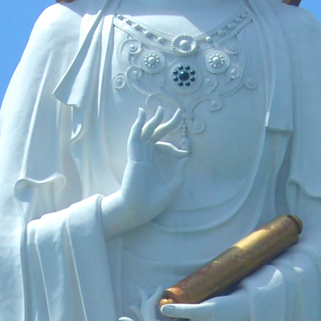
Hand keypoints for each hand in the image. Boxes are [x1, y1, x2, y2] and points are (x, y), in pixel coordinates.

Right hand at [102, 106, 188, 236]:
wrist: (139, 211)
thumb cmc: (152, 203)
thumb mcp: (172, 187)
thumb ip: (179, 172)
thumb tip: (187, 156)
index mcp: (152, 165)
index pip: (163, 147)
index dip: (176, 147)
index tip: (187, 149)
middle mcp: (145, 159)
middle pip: (156, 136)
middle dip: (167, 124)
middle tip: (179, 114)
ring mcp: (139, 158)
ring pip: (145, 134)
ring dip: (153, 121)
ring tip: (160, 109)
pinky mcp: (134, 159)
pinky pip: (135, 139)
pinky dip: (137, 127)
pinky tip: (141, 115)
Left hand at [150, 286, 250, 320]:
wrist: (246, 309)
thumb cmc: (228, 312)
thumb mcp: (205, 310)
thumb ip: (183, 310)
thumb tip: (161, 308)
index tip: (121, 319)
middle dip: (145, 308)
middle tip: (142, 290)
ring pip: (162, 318)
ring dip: (151, 305)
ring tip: (144, 290)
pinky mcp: (192, 317)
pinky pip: (171, 312)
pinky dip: (162, 303)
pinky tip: (159, 292)